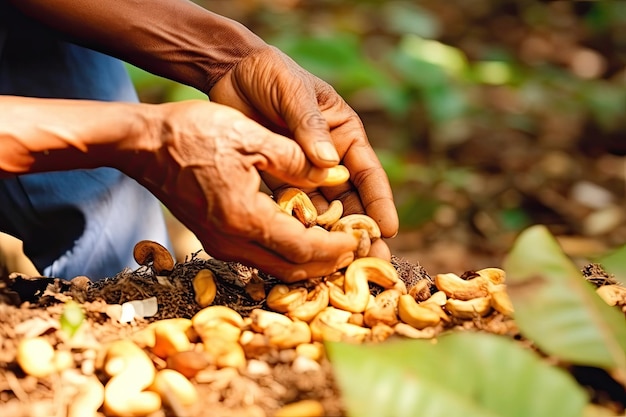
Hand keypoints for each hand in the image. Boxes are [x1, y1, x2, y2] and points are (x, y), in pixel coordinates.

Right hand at [129, 100, 357, 281]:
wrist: (142, 145)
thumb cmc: (192, 135)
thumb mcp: (250, 137)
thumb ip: (296, 159)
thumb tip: (335, 170)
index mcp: (246, 219)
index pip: (305, 249)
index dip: (337, 248)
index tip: (361, 242)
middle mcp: (232, 242)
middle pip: (293, 269)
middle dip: (329, 263)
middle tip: (356, 251)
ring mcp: (220, 244)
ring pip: (276, 268)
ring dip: (309, 262)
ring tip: (337, 247)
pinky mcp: (214, 238)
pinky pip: (259, 258)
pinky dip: (287, 255)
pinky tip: (303, 239)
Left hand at [209, 46, 398, 257]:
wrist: (231, 73)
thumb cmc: (272, 74)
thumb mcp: (295, 93)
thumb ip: (310, 126)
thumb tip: (329, 163)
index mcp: (344, 134)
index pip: (368, 174)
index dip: (379, 203)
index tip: (388, 229)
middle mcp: (329, 158)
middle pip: (350, 200)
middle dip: (361, 231)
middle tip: (372, 262)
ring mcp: (303, 172)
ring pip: (323, 211)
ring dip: (331, 237)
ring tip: (340, 265)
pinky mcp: (278, 180)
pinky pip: (292, 208)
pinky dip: (298, 228)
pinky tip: (303, 250)